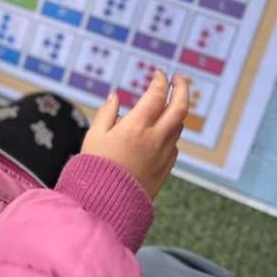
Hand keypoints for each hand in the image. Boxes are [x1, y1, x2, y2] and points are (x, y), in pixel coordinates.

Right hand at [80, 70, 187, 197]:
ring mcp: (164, 155)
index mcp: (137, 127)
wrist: (106, 204)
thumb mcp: (94, 136)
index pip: (157, 95)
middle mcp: (155, 138)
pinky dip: (171, 133)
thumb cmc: (95, 168)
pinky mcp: (166, 169)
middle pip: (180, 107)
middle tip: (179, 78)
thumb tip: (115, 96)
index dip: (160, 80)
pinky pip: (174, 145)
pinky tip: (161, 132)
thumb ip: (107, 113)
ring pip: (179, 126)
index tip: (159, 72)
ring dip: (176, 111)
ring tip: (168, 103)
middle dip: (182, 88)